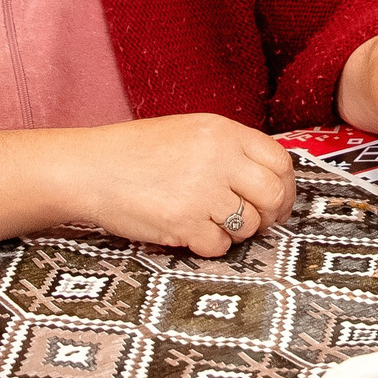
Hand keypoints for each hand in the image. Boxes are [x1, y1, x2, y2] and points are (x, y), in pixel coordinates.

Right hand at [71, 113, 297, 256]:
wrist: (92, 168)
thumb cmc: (139, 152)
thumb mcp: (192, 133)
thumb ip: (231, 150)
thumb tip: (271, 180)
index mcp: (223, 132)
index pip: (280, 161)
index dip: (285, 187)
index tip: (277, 201)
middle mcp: (218, 158)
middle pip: (273, 195)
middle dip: (270, 215)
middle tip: (255, 221)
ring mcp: (202, 191)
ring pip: (248, 225)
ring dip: (235, 231)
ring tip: (210, 222)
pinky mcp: (184, 222)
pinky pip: (219, 246)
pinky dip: (208, 245)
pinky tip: (190, 232)